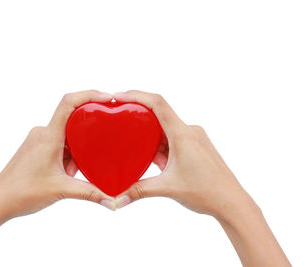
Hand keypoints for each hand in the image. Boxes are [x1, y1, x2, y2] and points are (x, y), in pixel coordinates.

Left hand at [0, 90, 115, 221]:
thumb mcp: (62, 190)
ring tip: (74, 172)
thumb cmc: (23, 193)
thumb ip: (90, 193)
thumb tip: (112, 201)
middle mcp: (42, 133)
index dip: (89, 94)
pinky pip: (58, 143)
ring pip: (66, 135)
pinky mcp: (35, 148)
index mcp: (49, 136)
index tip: (107, 98)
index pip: (68, 103)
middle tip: (99, 148)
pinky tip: (67, 173)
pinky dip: (67, 155)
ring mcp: (37, 140)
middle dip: (87, 136)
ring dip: (76, 151)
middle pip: (72, 121)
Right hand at [113, 90, 252, 218]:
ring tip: (132, 144)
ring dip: (149, 136)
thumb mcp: (168, 188)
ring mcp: (193, 139)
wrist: (232, 203)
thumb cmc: (207, 192)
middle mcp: (189, 131)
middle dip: (139, 118)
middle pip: (159, 115)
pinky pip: (173, 139)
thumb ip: (139, 191)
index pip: (158, 103)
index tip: (119, 96)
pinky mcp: (195, 147)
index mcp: (183, 134)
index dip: (137, 95)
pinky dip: (160, 146)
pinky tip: (151, 157)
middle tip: (119, 121)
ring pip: (165, 129)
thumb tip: (118, 199)